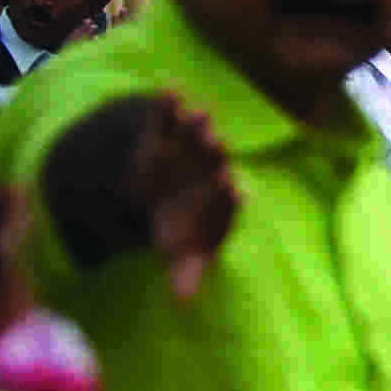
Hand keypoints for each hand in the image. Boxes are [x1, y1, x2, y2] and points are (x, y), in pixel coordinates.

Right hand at [36, 93, 239, 297]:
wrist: (159, 202)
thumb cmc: (180, 231)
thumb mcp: (180, 255)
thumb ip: (185, 274)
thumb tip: (184, 302)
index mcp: (218, 201)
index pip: (227, 198)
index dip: (228, 194)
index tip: (231, 188)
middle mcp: (208, 171)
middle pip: (216, 162)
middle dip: (216, 154)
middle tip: (217, 145)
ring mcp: (188, 151)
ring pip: (197, 136)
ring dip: (198, 125)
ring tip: (199, 114)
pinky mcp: (165, 137)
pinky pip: (167, 120)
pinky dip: (168, 105)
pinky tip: (169, 88)